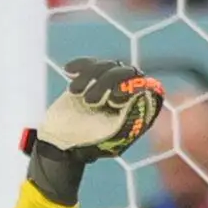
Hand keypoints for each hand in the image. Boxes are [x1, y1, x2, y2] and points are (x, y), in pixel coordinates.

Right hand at [23, 57, 165, 200]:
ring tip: (74, 91)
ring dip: (89, 75)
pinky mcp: (93, 79)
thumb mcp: (111, 134)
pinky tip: (68, 70)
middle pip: (126, 72)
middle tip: (88, 101)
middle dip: (106, 82)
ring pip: (108, 65)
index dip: (131, 87)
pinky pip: (91, 63)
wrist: (63, 144)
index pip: (144, 86)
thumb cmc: (88, 144)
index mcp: (138, 110)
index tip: (113, 98)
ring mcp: (110, 84)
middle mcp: (128, 94)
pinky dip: (80, 65)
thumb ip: (128, 115)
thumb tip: (141, 94)